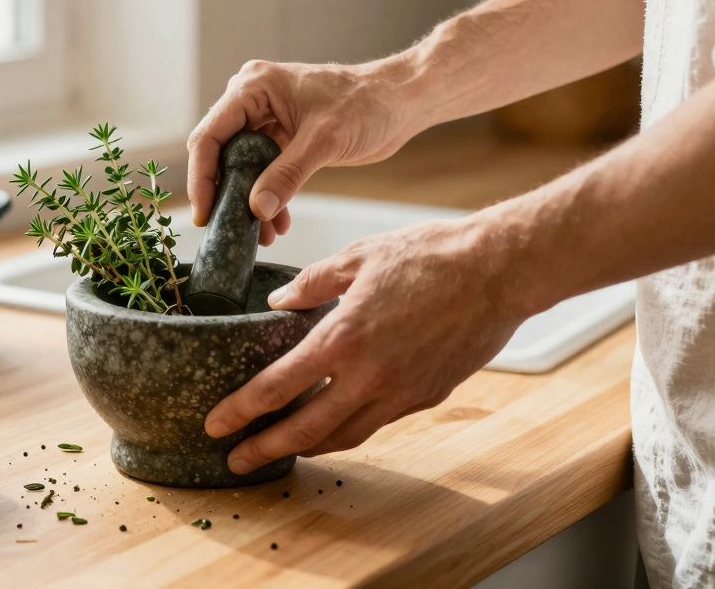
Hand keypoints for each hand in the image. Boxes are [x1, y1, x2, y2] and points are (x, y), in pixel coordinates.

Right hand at [187, 59, 423, 243]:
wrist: (400, 102)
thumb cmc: (367, 104)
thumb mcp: (323, 141)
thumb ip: (287, 175)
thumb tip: (256, 210)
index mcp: (253, 87)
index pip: (210, 136)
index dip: (202, 178)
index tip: (205, 214)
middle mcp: (252, 100)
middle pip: (219, 153)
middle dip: (225, 194)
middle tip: (228, 230)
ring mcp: (265, 119)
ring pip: (240, 167)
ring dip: (247, 201)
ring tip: (260, 235)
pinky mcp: (281, 137)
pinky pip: (261, 171)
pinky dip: (267, 196)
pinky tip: (278, 222)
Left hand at [204, 215, 538, 474]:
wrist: (500, 271)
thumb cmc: (431, 254)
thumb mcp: (360, 256)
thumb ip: (314, 282)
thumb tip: (280, 301)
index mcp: (343, 338)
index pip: (276, 387)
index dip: (240, 411)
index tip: (214, 425)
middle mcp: (368, 376)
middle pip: (303, 429)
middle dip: (264, 448)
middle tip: (234, 460)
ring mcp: (400, 392)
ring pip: (343, 435)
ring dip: (306, 446)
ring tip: (280, 449)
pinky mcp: (427, 397)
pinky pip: (377, 422)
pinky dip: (348, 429)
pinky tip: (334, 424)